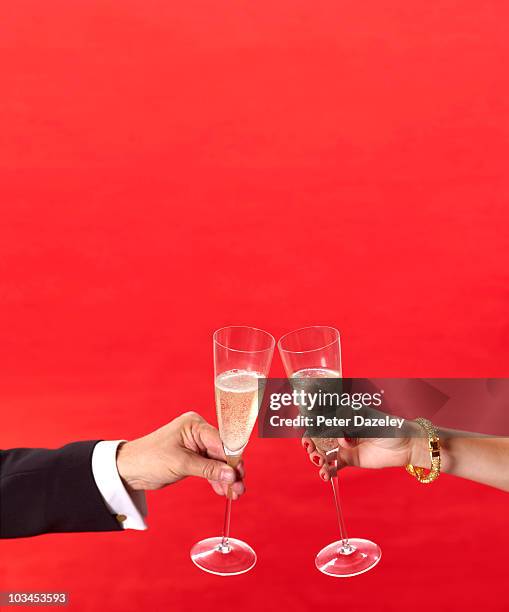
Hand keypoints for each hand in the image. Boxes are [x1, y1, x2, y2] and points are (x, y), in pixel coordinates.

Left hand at [116, 412, 244, 498]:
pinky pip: (210, 467)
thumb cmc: (149, 459)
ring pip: (218, 461)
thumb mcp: (181, 464)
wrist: (128, 469)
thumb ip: (208, 469)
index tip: (240, 475)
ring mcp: (196, 444)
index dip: (233, 459)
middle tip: (239, 488)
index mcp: (194, 424)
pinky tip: (223, 491)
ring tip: (234, 494)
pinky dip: (216, 479)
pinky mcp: (193, 457)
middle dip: (231, 471)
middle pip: (222, 452)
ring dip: (226, 478)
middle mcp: (198, 432)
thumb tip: (231, 475)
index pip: (221, 441)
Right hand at [303, 421, 427, 481]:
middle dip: (310, 443)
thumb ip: (351, 424)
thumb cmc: (389, 426)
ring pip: (323, 452)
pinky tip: (326, 475)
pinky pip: (333, 466)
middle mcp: (340, 430)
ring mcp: (343, 446)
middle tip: (311, 450)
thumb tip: (339, 438)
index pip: (321, 419)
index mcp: (343, 416)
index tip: (308, 433)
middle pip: (318, 437)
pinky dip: (327, 471)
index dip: (311, 426)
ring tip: (320, 463)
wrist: (406, 445)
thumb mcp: (369, 420)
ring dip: (317, 458)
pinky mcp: (349, 460)